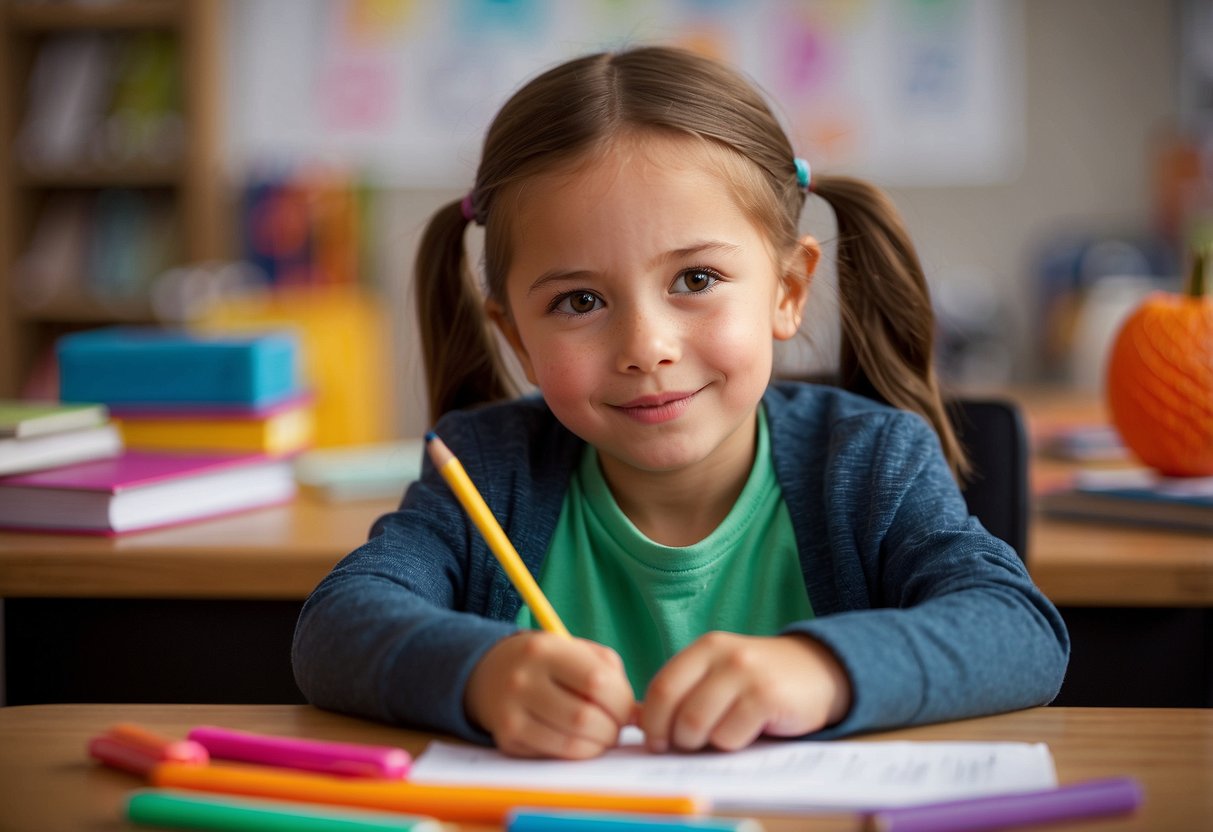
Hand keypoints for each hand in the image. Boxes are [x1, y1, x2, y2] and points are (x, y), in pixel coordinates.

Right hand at [464, 631, 635, 758]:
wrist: (489, 673)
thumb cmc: (548, 663)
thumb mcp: (577, 652)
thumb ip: (611, 676)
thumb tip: (640, 716)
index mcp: (545, 649)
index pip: (597, 682)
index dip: (622, 703)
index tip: (627, 710)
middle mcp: (523, 679)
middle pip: (585, 717)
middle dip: (612, 729)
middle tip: (616, 728)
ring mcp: (511, 712)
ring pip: (571, 743)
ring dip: (598, 746)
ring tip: (601, 736)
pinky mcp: (507, 739)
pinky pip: (555, 755)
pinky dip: (577, 753)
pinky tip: (579, 741)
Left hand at [638, 632, 852, 752]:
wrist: (818, 671)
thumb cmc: (758, 680)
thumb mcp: (720, 673)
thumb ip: (686, 690)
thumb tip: (640, 722)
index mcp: (704, 648)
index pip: (661, 686)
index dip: (651, 720)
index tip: (655, 742)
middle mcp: (723, 656)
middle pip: (676, 710)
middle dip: (675, 739)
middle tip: (687, 746)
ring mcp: (746, 675)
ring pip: (699, 726)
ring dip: (705, 744)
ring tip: (721, 736)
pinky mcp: (767, 697)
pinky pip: (730, 736)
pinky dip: (732, 744)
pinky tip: (747, 733)